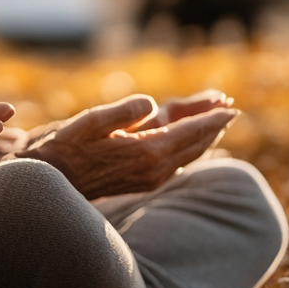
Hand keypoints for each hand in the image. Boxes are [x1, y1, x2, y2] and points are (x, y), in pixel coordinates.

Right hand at [16, 94, 236, 199]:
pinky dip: (191, 151)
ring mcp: (151, 179)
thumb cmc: (69, 147)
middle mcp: (156, 169)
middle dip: (214, 127)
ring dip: (205, 140)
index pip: (190, 132)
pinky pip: (178, 165)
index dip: (212, 119)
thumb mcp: (92, 121)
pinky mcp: (145, 183)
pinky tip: (191, 147)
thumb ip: (125, 111)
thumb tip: (151, 104)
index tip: (231, 108)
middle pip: (196, 146)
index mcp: (147, 151)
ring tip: (218, 125)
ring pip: (189, 157)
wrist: (57, 182)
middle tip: (231, 111)